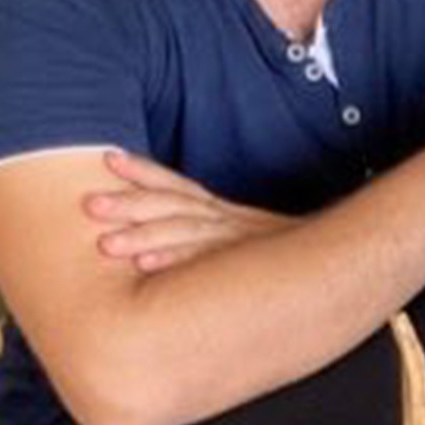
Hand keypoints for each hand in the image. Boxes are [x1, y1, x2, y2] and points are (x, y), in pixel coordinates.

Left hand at [85, 150, 291, 273]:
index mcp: (225, 213)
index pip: (180, 186)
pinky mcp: (245, 261)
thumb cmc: (284, 261)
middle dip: (130, 201)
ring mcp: (237, 241)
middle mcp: (228, 221)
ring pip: (185, 230)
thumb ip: (215, 236)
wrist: (335, 266)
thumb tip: (173, 239)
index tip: (109, 158)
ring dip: (142, 234)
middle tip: (89, 202)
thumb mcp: (252, 238)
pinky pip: (206, 260)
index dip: (145, 172)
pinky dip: (175, 260)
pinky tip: (145, 266)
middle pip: (174, 204)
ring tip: (105, 242)